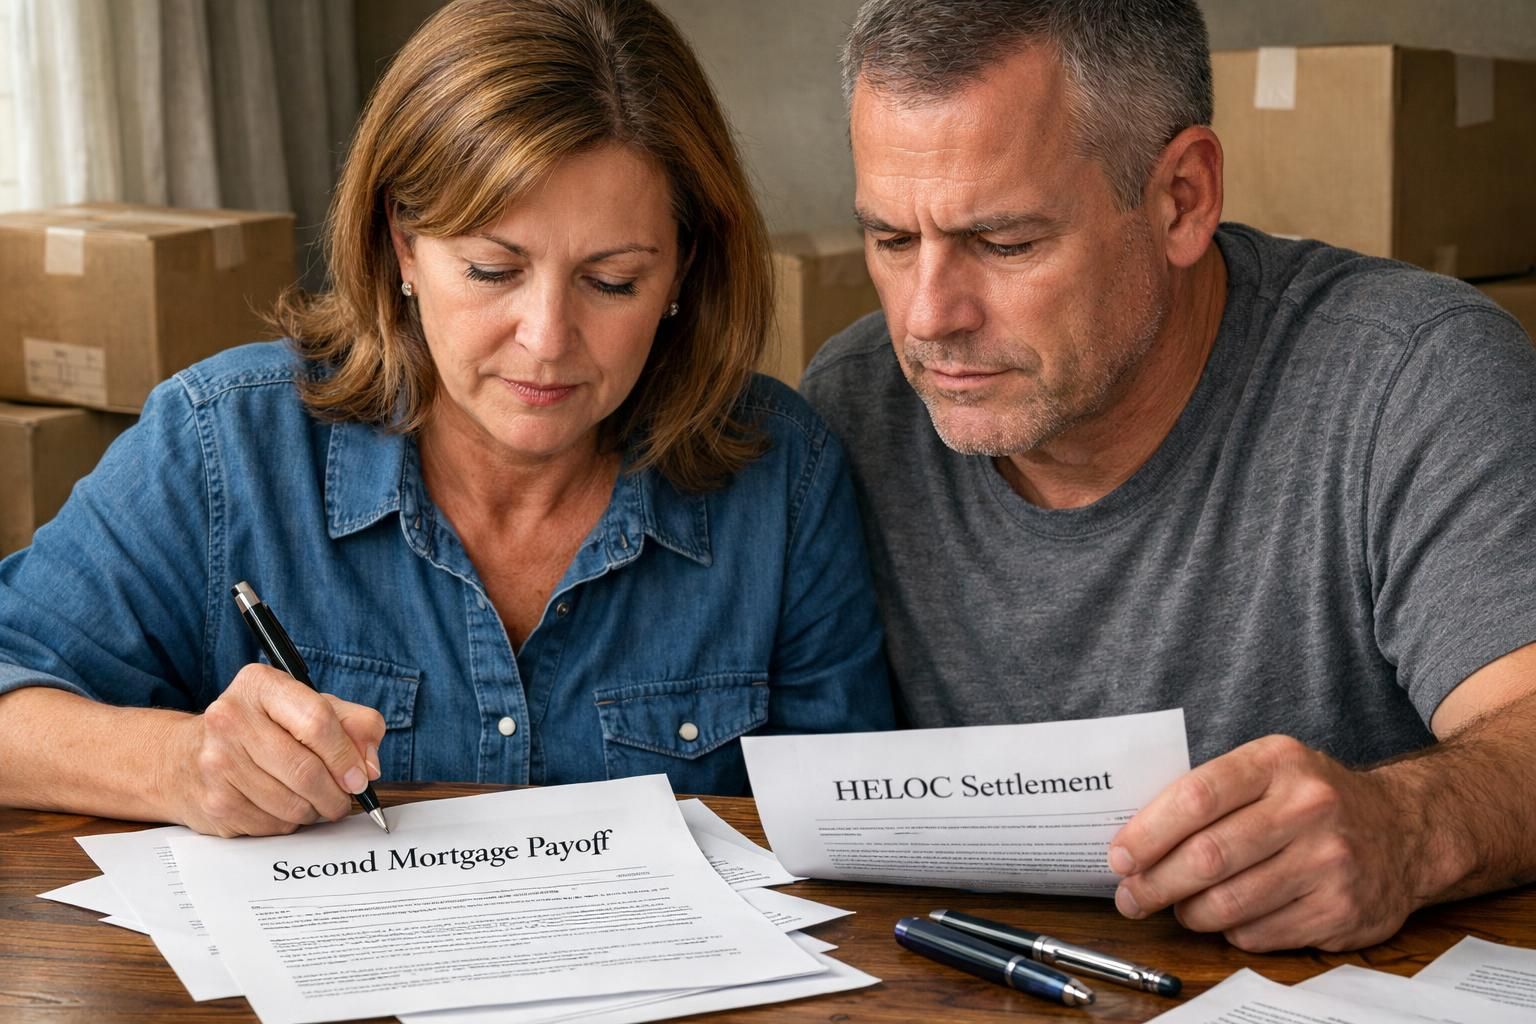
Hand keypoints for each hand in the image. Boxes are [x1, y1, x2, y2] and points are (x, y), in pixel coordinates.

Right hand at [159, 664, 385, 836]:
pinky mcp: (214, 803)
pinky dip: (289, 822)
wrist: (184, 758)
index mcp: (260, 685)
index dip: (347, 756)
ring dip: (315, 811)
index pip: (317, 721)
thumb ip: (354, 725)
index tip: (360, 777)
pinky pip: (272, 825)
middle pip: (306, 770)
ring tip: (314, 800)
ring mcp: (217, 763)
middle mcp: (230, 718)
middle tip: (344, 798)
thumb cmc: (261, 729)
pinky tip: (282, 806)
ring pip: (292, 804)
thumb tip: (369, 767)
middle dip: (336, 793)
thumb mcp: (310, 707)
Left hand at [1108, 735, 1433, 951]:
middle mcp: (1308, 807)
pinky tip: (1230, 918)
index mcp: (1278, 762)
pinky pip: (1260, 933)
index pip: (1196, 797)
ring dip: (1189, 912)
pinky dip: (1232, 931)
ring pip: (1229, 903)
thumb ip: (1209, 794)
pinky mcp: (1342, 909)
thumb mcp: (1268, 771)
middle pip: (1208, 856)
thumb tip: (1134, 839)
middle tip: (1131, 897)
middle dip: (1155, 884)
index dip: (1147, 833)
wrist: (1405, 829)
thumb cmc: (1313, 799)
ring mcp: (1330, 861)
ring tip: (1178, 907)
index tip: (1118, 857)